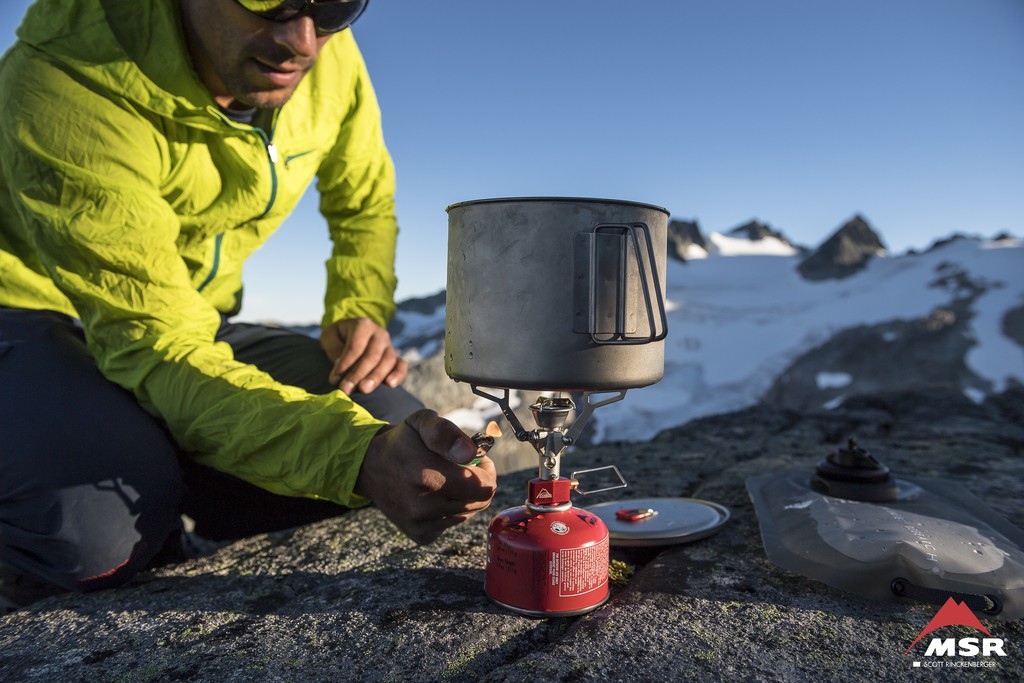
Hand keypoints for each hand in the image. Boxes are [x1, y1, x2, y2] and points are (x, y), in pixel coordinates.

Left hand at [320, 317, 407, 393]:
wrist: (353, 335)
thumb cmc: (339, 337)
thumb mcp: (330, 337)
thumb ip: (334, 349)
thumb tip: (341, 367)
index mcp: (363, 325)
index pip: (355, 347)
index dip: (345, 364)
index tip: (334, 380)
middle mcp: (380, 333)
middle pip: (372, 355)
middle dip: (358, 374)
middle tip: (346, 390)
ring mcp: (390, 345)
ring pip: (388, 361)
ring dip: (376, 377)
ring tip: (364, 390)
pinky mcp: (396, 357)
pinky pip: (402, 365)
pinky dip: (398, 375)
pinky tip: (390, 385)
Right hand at [354, 409, 497, 544]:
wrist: (370, 467)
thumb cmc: (402, 441)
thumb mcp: (422, 422)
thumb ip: (447, 433)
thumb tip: (469, 453)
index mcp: (425, 476)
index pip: (483, 486)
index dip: (487, 470)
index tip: (476, 459)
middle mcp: (423, 506)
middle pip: (480, 501)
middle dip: (477, 482)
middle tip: (460, 467)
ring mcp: (421, 524)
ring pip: (468, 512)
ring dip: (464, 495)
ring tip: (444, 478)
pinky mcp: (421, 535)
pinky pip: (454, 523)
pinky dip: (451, 509)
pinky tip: (434, 495)